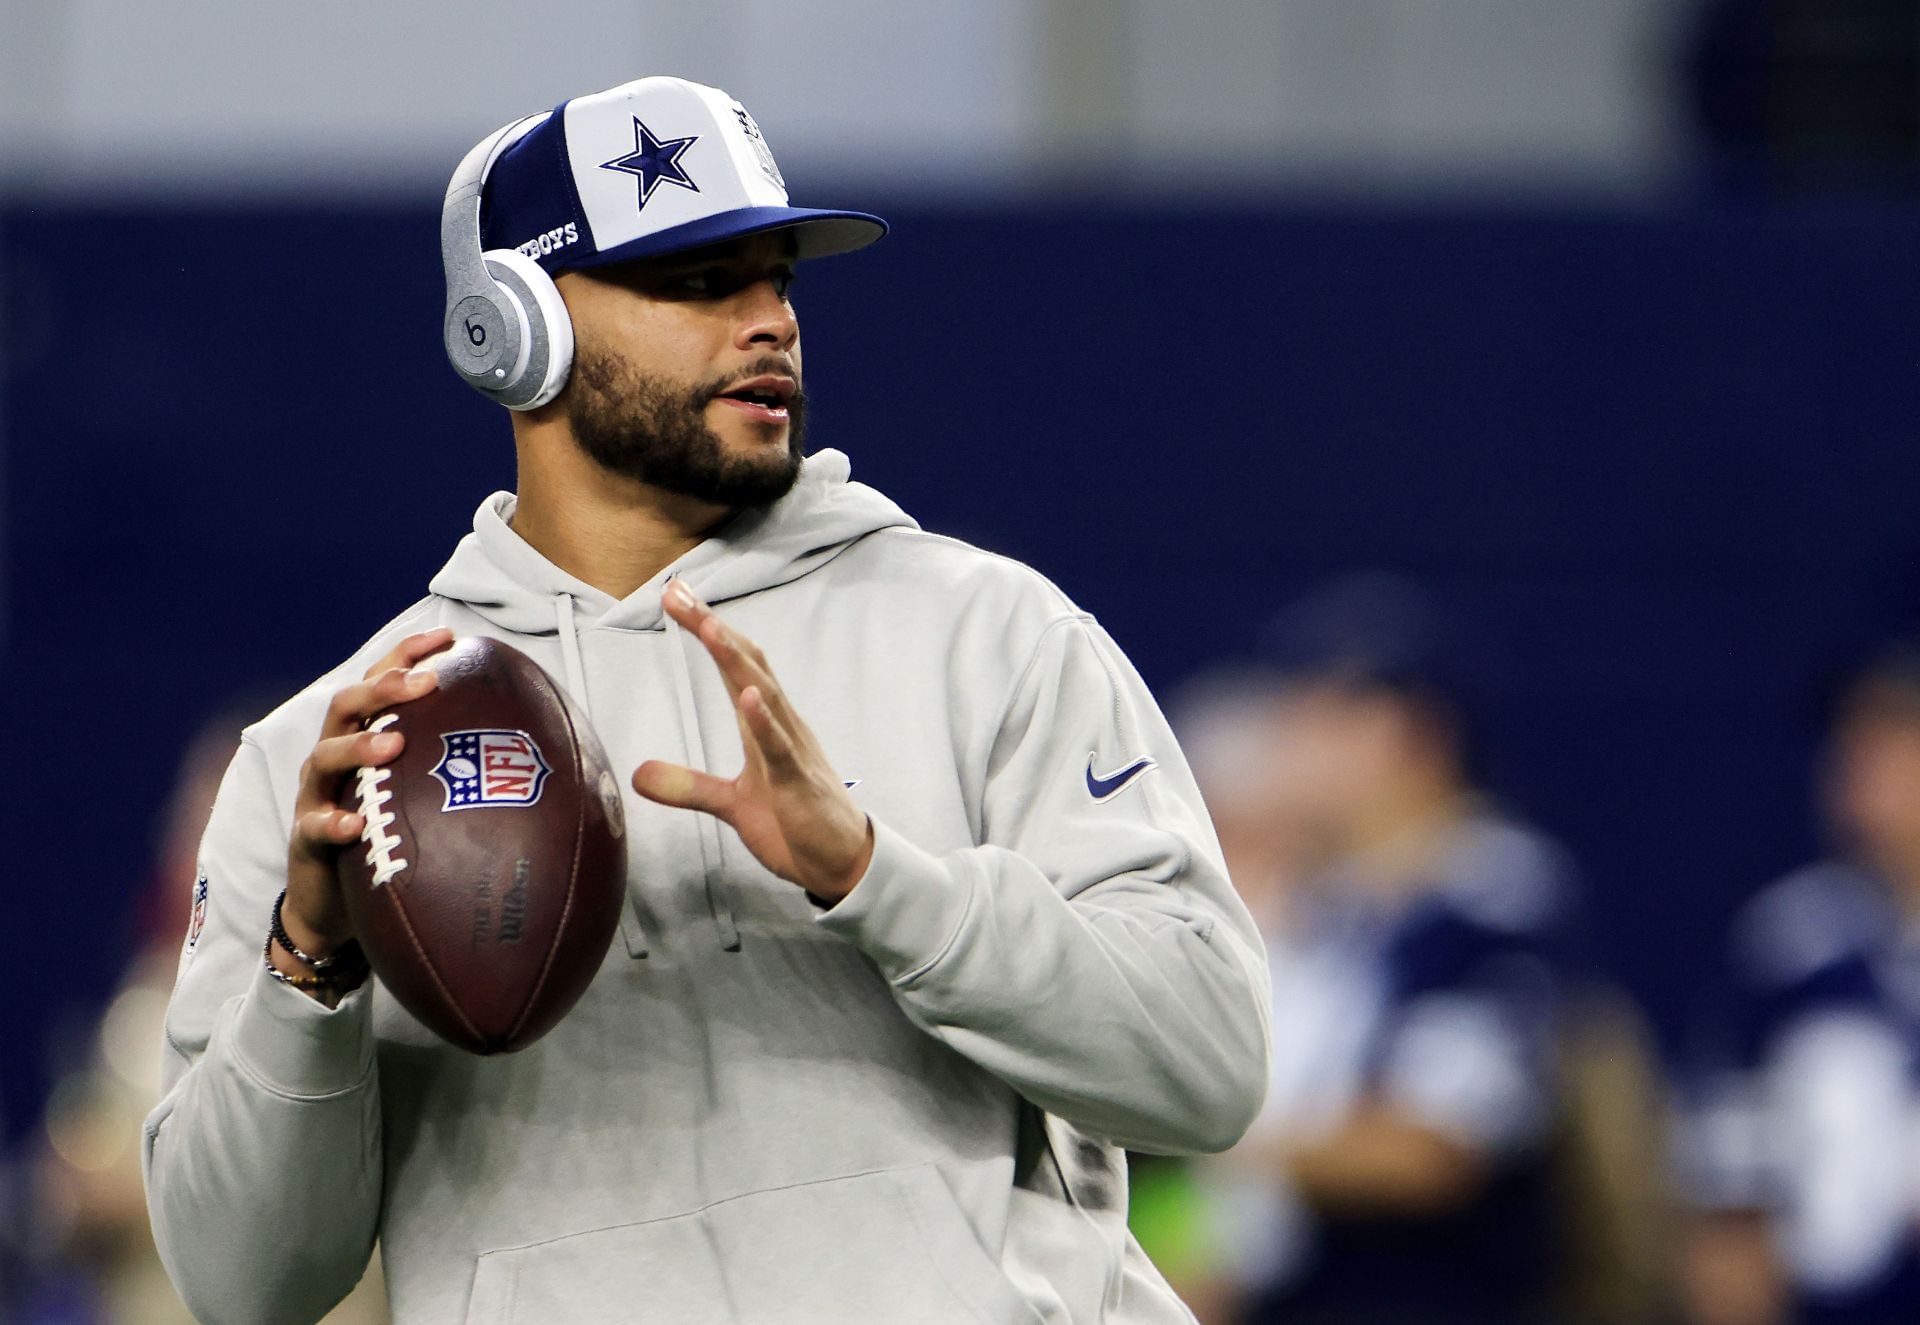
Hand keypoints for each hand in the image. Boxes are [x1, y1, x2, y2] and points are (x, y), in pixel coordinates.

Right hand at [282, 628, 451, 956]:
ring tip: (393, 745)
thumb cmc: (389, 838)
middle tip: (425, 683)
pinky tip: (355, 826)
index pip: (381, 683)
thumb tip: (536, 753)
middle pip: (347, 706)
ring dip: (358, 746)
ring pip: (324, 757)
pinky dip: (334, 823)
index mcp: (364, 738)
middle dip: (385, 688)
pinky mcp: (306, 839)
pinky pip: (314, 827)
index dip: (408, 654)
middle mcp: (335, 758)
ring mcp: (317, 795)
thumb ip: (460, 770)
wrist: (336, 905)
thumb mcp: (423, 797)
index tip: (447, 636)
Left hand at [633, 581, 873, 902]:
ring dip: (736, 660)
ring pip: (764, 694)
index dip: (706, 630)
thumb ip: (688, 786)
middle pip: (746, 664)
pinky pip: (779, 747)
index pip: (734, 666)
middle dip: (711, 626)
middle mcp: (780, 725)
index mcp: (764, 725)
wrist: (842, 863)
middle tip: (677, 591)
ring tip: (708, 627)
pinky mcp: (798, 782)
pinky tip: (749, 698)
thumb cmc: (796, 824)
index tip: (676, 595)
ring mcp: (792, 750)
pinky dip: (763, 721)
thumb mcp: (732, 805)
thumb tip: (638, 774)